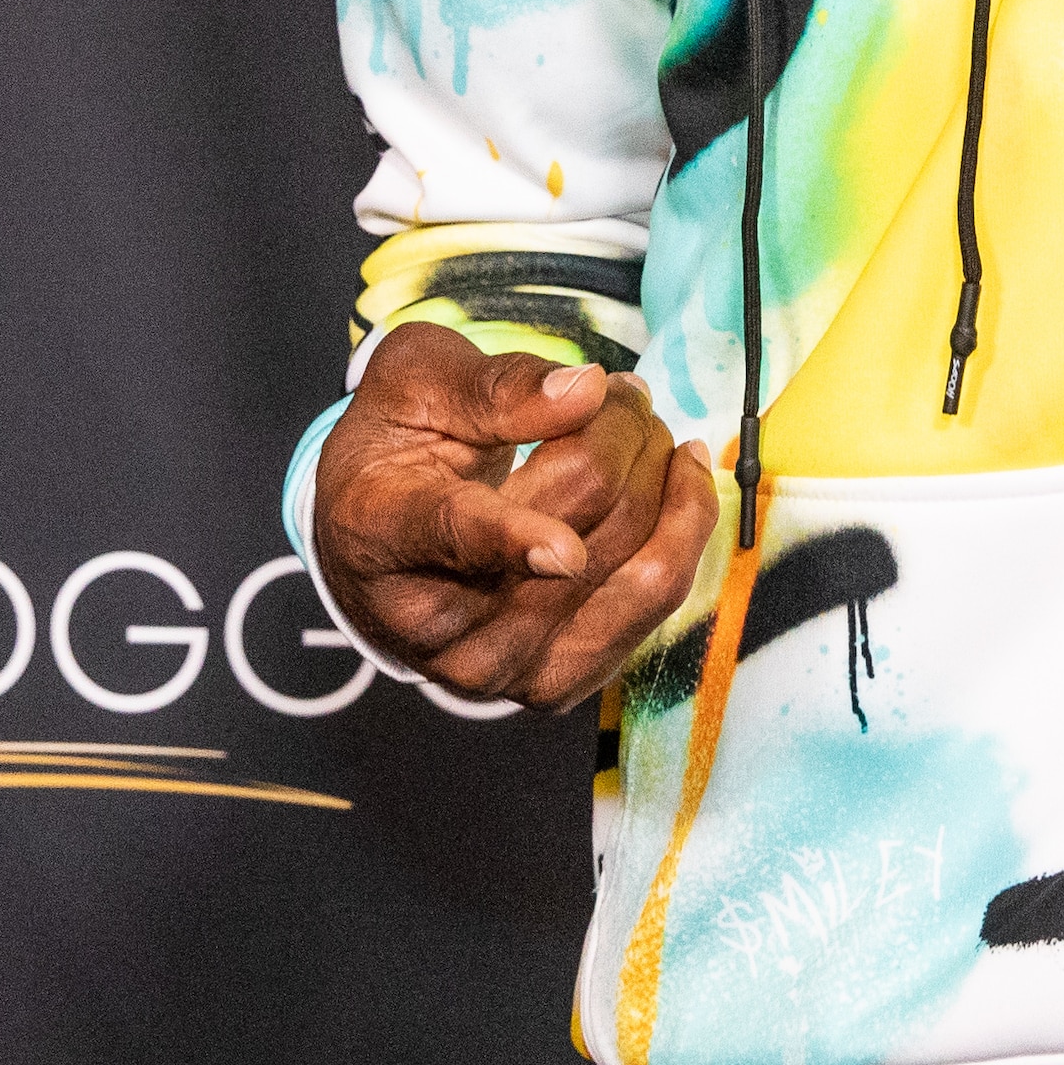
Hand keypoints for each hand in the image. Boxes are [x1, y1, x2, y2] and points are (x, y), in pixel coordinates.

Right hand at [311, 322, 715, 709]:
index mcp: (382, 529)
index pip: (453, 534)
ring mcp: (497, 666)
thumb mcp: (415, 382)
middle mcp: (434, 623)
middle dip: (623, 434)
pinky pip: (656, 602)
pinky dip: (683, 528)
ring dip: (661, 477)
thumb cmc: (396, 447)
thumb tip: (586, 391)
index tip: (564, 551)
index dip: (511, 542)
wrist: (380, 540)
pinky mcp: (556, 682)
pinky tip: (679, 479)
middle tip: (626, 391)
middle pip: (578, 523)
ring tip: (648, 428)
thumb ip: (494, 387)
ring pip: (633, 569)